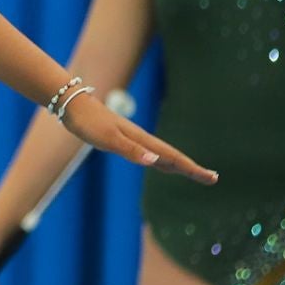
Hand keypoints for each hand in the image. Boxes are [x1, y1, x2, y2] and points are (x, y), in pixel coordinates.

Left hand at [60, 91, 217, 182]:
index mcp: (141, 141)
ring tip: (194, 173)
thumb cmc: (89, 123)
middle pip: (172, 157)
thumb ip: (131, 151)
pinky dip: (160, 160)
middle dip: (192, 169)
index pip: (173, 158)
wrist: (72, 105)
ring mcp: (133, 139)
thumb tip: (155, 162)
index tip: (212, 177)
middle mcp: (141, 139)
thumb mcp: (109, 139)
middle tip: (212, 178)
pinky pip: (149, 153)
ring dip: (178, 165)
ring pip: (162, 155)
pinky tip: (159, 163)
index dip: (192, 169)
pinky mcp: (122, 140)